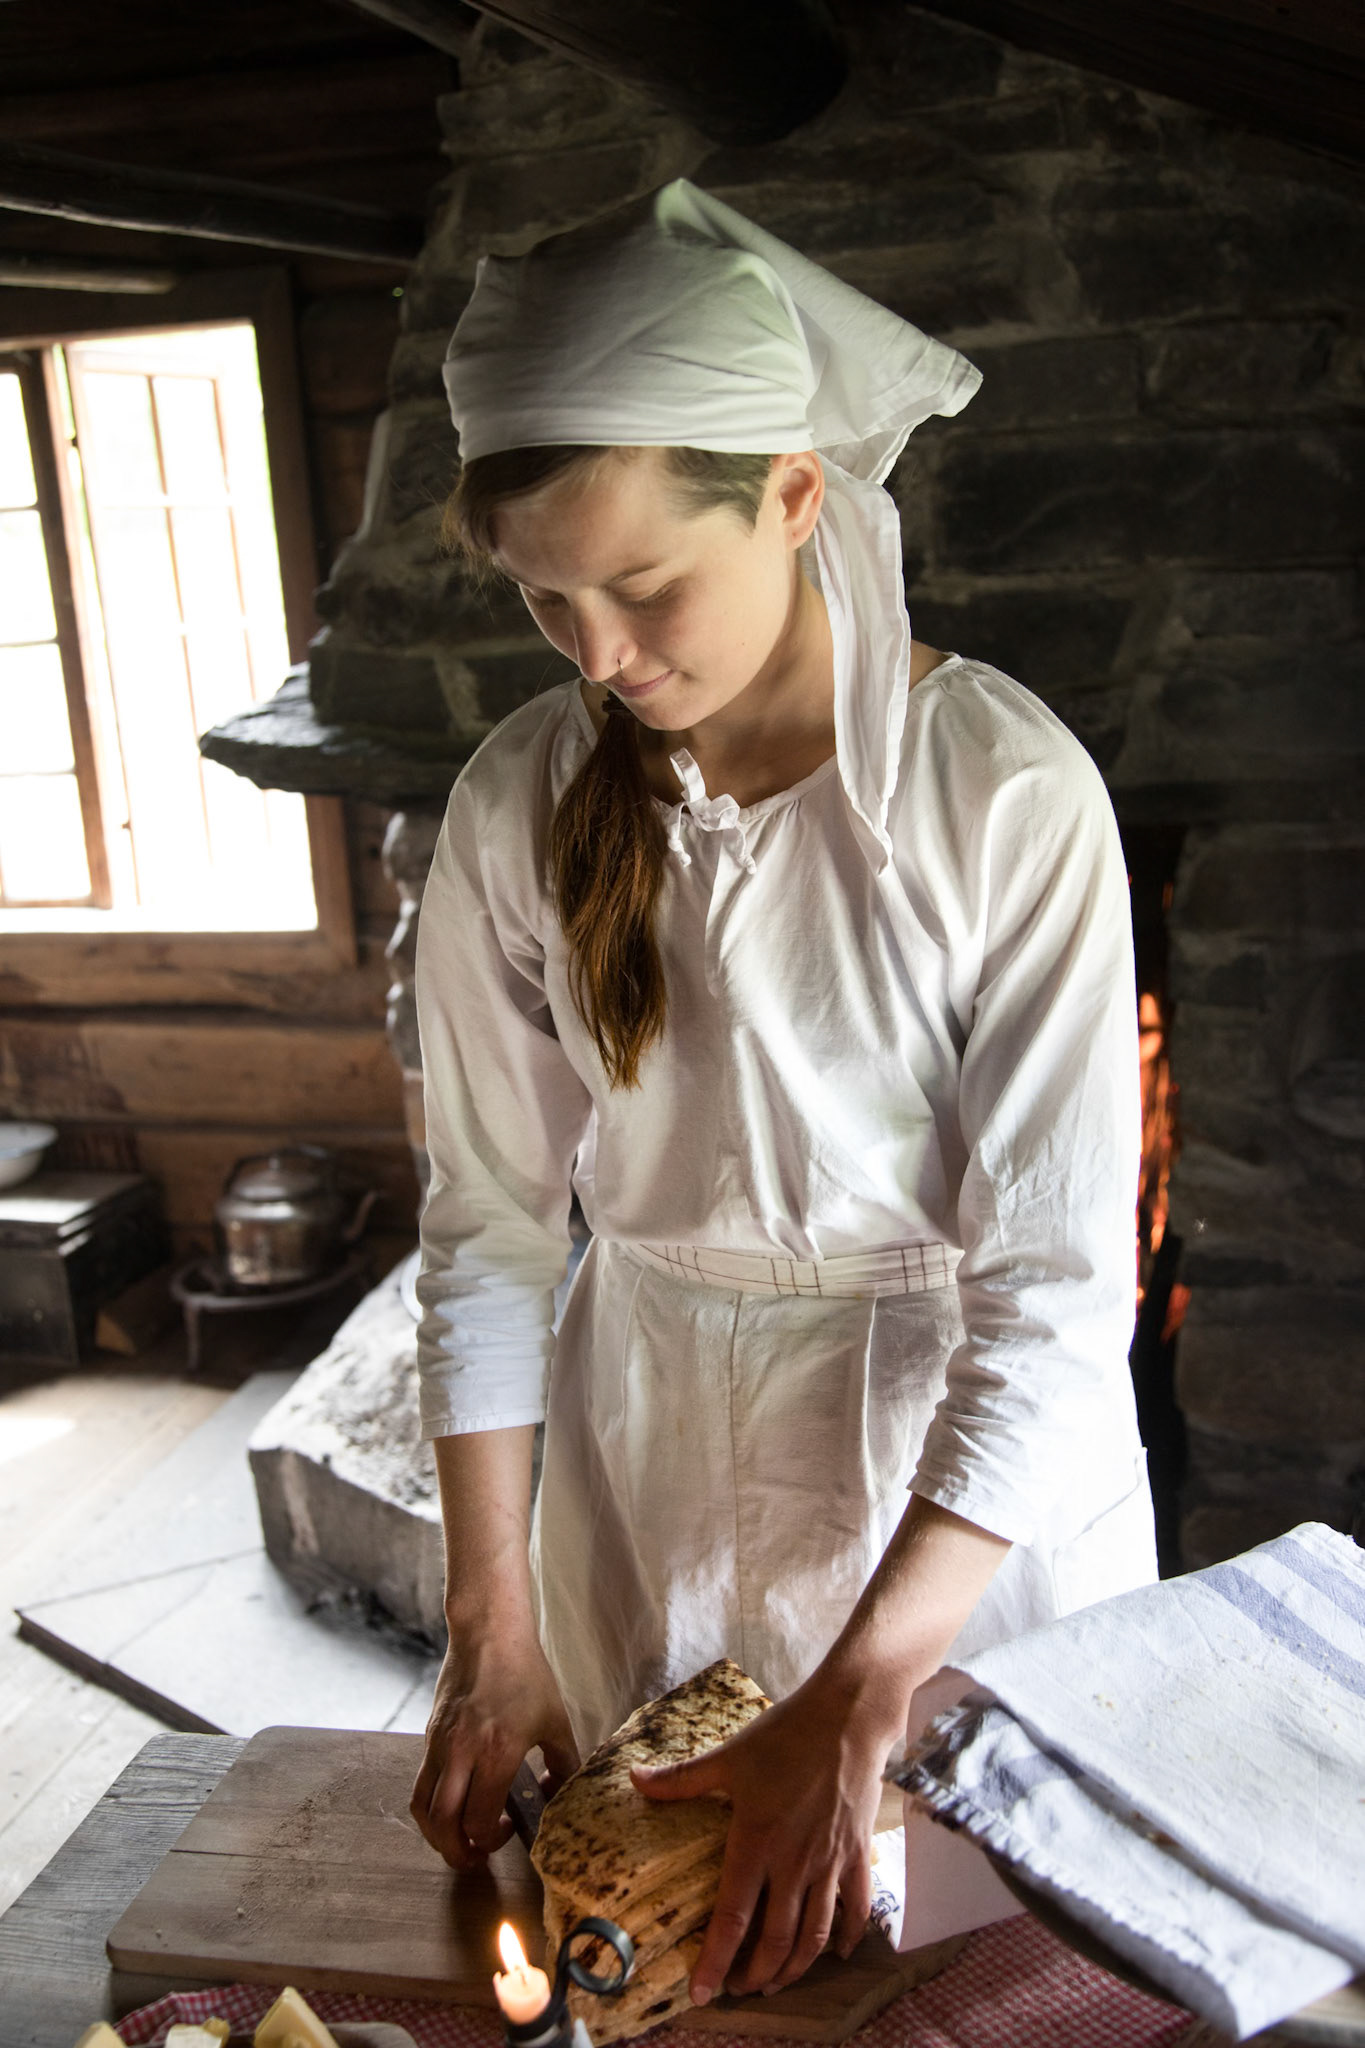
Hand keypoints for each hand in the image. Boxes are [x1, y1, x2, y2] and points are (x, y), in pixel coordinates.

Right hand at [411, 1622, 578, 1868]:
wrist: (488, 1632)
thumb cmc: (525, 1672)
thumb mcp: (555, 1719)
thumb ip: (564, 1763)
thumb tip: (556, 1795)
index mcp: (497, 1751)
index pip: (479, 1820)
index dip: (492, 1840)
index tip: (508, 1829)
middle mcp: (462, 1752)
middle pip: (442, 1824)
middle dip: (458, 1853)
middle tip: (476, 1857)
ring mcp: (440, 1744)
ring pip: (421, 1808)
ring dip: (436, 1835)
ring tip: (457, 1840)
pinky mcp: (429, 1736)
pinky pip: (421, 1784)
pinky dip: (431, 1806)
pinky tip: (453, 1804)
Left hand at [632, 1663, 904, 2002]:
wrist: (847, 1717)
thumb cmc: (785, 1735)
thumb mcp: (729, 1756)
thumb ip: (682, 1779)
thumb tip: (635, 1780)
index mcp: (757, 1842)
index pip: (733, 1917)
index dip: (716, 1960)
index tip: (702, 1993)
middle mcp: (794, 1862)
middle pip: (776, 1939)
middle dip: (755, 1975)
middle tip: (739, 1990)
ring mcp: (829, 1862)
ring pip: (815, 1934)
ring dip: (795, 1968)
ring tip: (776, 1982)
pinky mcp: (857, 1854)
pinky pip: (855, 1908)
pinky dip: (847, 1937)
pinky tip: (837, 1953)